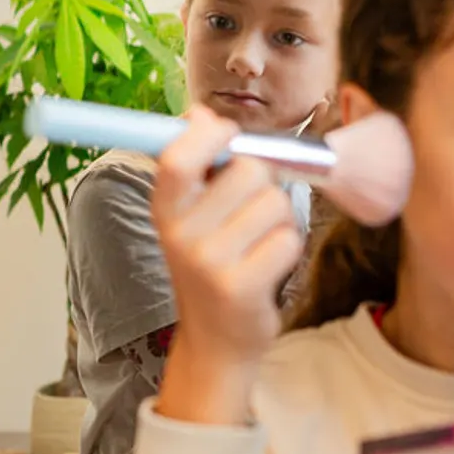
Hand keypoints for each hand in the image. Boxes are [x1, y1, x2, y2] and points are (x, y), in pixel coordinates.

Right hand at [150, 106, 303, 423]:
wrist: (215, 340)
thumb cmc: (211, 266)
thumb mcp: (192, 216)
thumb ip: (198, 165)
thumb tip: (199, 113)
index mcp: (164, 210)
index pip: (177, 156)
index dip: (212, 134)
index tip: (228, 137)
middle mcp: (181, 235)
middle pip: (248, 171)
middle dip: (263, 184)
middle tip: (250, 212)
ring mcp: (210, 263)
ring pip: (275, 203)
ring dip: (279, 218)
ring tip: (258, 242)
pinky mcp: (241, 286)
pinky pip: (288, 239)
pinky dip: (287, 248)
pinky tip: (267, 266)